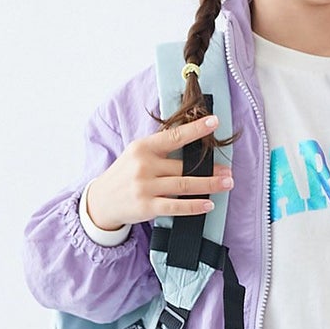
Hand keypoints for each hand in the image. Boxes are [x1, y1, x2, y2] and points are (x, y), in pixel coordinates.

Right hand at [86, 114, 232, 228]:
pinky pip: (176, 206)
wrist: (101, 201)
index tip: (214, 122)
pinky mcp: (147, 206)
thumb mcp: (137, 154)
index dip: (195, 129)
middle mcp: (144, 165)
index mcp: (143, 147)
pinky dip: (195, 206)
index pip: (174, 136)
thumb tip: (193, 145)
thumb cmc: (125, 175)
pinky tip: (209, 204)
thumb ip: (161, 150)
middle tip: (229, 170)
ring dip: (210, 184)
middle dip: (211, 168)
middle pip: (185, 165)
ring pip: (184, 184)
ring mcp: (145, 186)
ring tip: (227, 183)